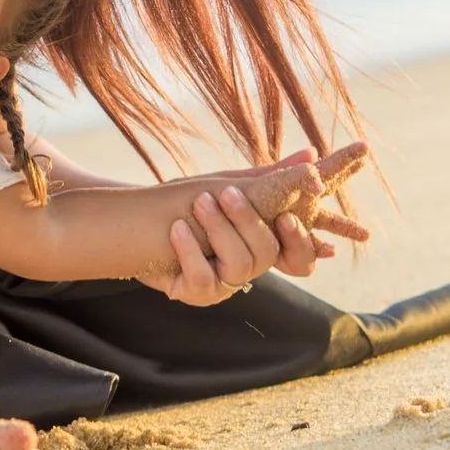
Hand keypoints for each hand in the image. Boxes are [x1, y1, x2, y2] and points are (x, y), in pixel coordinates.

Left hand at [150, 143, 370, 305]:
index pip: (301, 259)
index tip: (286, 215)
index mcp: (262, 244)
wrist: (137, 220)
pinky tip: (177, 228)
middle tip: (226, 193)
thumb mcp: (231, 185)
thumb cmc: (189, 202)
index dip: (300, 241)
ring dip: (218, 230)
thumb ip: (270, 178)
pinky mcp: (196, 295)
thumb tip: (312, 154)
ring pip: (239, 266)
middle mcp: (248, 268)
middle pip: (267, 254)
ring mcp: (224, 285)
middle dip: (247, 220)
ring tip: (199, 203)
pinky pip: (203, 278)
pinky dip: (189, 249)